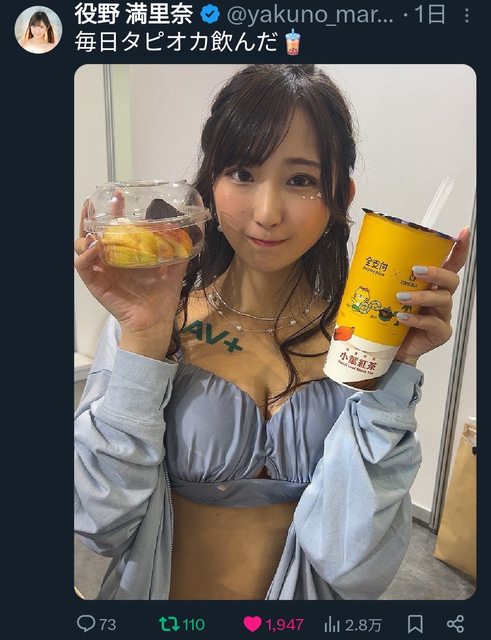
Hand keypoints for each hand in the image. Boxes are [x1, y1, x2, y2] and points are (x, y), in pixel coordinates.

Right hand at [74, 197, 188, 358]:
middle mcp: (109, 259)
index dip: (113, 211)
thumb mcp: (173, 268)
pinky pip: (83, 266)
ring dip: (84, 233)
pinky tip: (95, 247)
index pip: (114, 227)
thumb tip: (192, 230)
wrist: (156, 321)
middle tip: (93, 203)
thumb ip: (179, 250)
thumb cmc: (162, 297)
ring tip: (92, 226)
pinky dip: (86, 255)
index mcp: (125, 253)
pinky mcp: (95, 283)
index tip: (119, 196)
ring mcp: (100, 270)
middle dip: (90, 216)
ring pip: (81, 246)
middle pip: (92, 232)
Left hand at [394, 227, 470, 365]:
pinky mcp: (439, 332)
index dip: (458, 249)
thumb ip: (383, 278)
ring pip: (443, 299)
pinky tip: (403, 317)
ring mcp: (441, 315)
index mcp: (430, 284)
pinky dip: (417, 319)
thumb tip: (363, 257)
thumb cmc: (387, 320)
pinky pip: (433, 323)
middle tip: (415, 270)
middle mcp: (439, 297)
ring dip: (422, 296)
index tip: (461, 233)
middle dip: (436, 272)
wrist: (387, 349)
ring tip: (402, 298)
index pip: (449, 263)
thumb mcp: (384, 294)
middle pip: (451, 279)